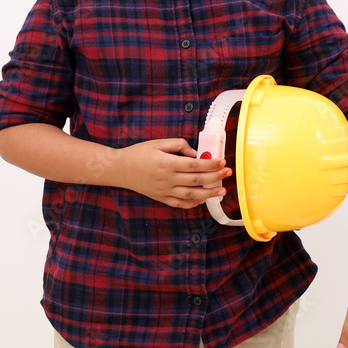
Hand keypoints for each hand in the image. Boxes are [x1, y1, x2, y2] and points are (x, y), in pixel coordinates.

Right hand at [117, 138, 231, 208]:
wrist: (120, 169)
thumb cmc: (139, 153)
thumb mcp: (158, 143)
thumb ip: (178, 145)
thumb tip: (195, 153)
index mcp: (167, 163)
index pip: (195, 165)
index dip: (210, 164)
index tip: (222, 161)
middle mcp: (167, 179)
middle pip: (197, 180)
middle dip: (215, 176)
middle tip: (227, 173)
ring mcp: (165, 191)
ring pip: (192, 195)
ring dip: (209, 193)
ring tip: (222, 190)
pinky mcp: (162, 198)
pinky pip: (181, 204)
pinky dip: (194, 203)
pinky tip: (203, 199)